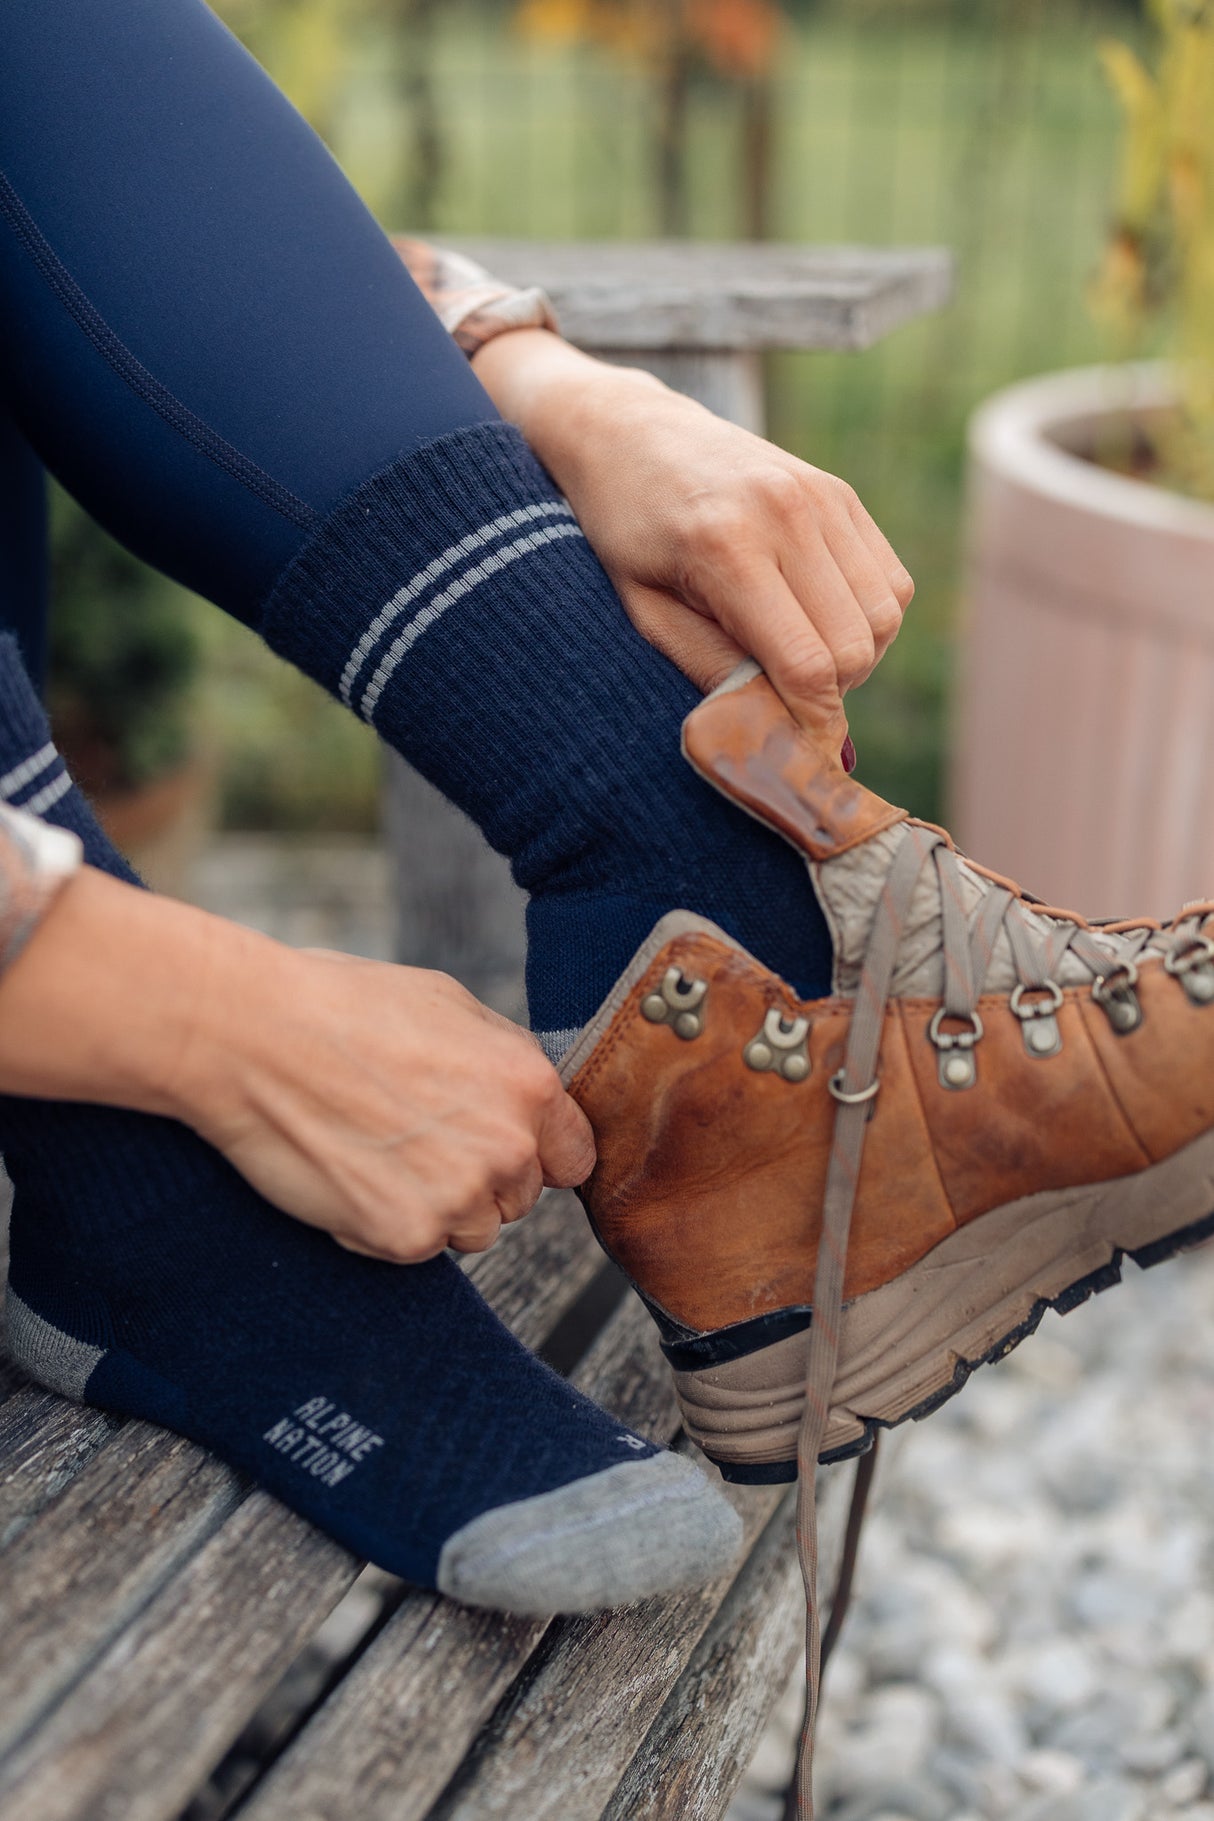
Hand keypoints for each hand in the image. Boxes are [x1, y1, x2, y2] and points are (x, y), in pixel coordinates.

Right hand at [184, 946, 594, 1262]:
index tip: (500, 1149)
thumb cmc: (342, 1008)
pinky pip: (419, 1249)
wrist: (256, 1039)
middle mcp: (508, 1147)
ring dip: (439, 1208)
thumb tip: (526, 1092)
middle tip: (418, 1141)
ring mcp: (459, 1197)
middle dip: (481, 1178)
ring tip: (382, 1155)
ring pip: (473, 1230)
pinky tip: (353, 1174)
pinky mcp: (406, 1236)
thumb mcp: (448, 1004)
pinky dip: (388, 1223)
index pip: (573, 1157)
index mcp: (529, 1085)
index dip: (536, 1154)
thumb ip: (502, 1058)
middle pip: (520, 1197)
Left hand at [472, 331, 913, 745]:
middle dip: (832, 693)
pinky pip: (891, 581)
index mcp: (727, 547)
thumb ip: (711, 670)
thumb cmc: (623, 533)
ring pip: (885, 616)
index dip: (811, 722)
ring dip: (856, 657)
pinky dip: (869, 618)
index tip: (800, 753)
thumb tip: (775, 733)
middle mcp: (788, 513)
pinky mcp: (841, 493)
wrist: (627, 435)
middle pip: (856, 646)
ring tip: (800, 656)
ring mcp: (823, 496)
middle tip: (786, 698)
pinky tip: (819, 620)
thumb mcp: (644, 613)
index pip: (806, 663)